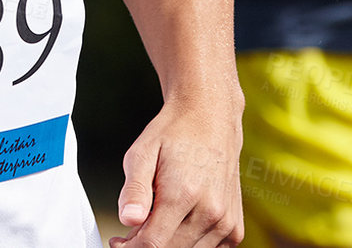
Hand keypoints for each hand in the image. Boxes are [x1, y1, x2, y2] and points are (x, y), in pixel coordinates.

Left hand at [111, 97, 243, 246]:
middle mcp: (210, 211)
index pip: (152, 243)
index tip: (117, 241)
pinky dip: (188, 244)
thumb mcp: (142, 153)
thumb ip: (134, 189)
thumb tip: (127, 220)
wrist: (210, 118)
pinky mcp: (234, 228)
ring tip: (154, 222)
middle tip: (132, 230)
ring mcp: (225, 222)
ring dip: (167, 244)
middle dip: (145, 245)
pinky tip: (177, 224)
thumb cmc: (173, 134)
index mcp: (184, 193)